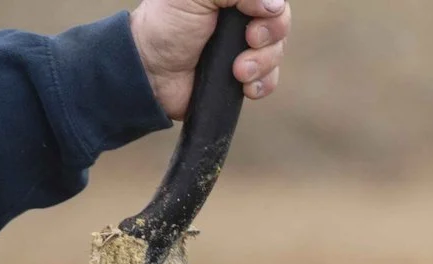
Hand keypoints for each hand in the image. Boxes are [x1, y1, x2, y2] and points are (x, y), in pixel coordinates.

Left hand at [130, 0, 289, 121]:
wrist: (152, 73)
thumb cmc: (165, 26)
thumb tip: (274, 6)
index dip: (270, 8)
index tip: (253, 14)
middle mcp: (239, 16)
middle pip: (280, 23)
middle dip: (269, 37)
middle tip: (249, 41)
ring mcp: (243, 46)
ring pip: (277, 52)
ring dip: (262, 64)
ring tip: (237, 72)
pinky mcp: (245, 74)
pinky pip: (271, 79)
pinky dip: (262, 84)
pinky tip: (244, 85)